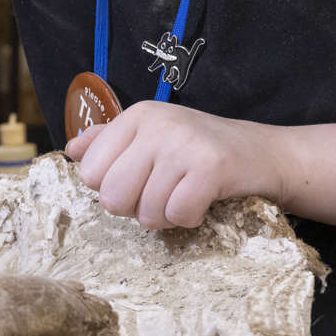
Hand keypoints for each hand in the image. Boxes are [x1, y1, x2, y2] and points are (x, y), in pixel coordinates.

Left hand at [63, 101, 294, 229]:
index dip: (110, 189)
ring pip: (145, 212)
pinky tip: (201, 202)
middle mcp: (157, 124)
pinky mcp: (210, 168)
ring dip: (164, 217)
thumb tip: (70, 151)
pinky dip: (189, 219)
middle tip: (160, 196)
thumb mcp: (152, 137)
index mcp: (136, 116)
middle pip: (111, 196)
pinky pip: (178, 215)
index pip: (89, 172)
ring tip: (183, 196)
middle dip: (134, 209)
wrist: (264, 153)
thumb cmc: (200, 150)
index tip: (138, 182)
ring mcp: (184, 144)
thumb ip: (108, 142)